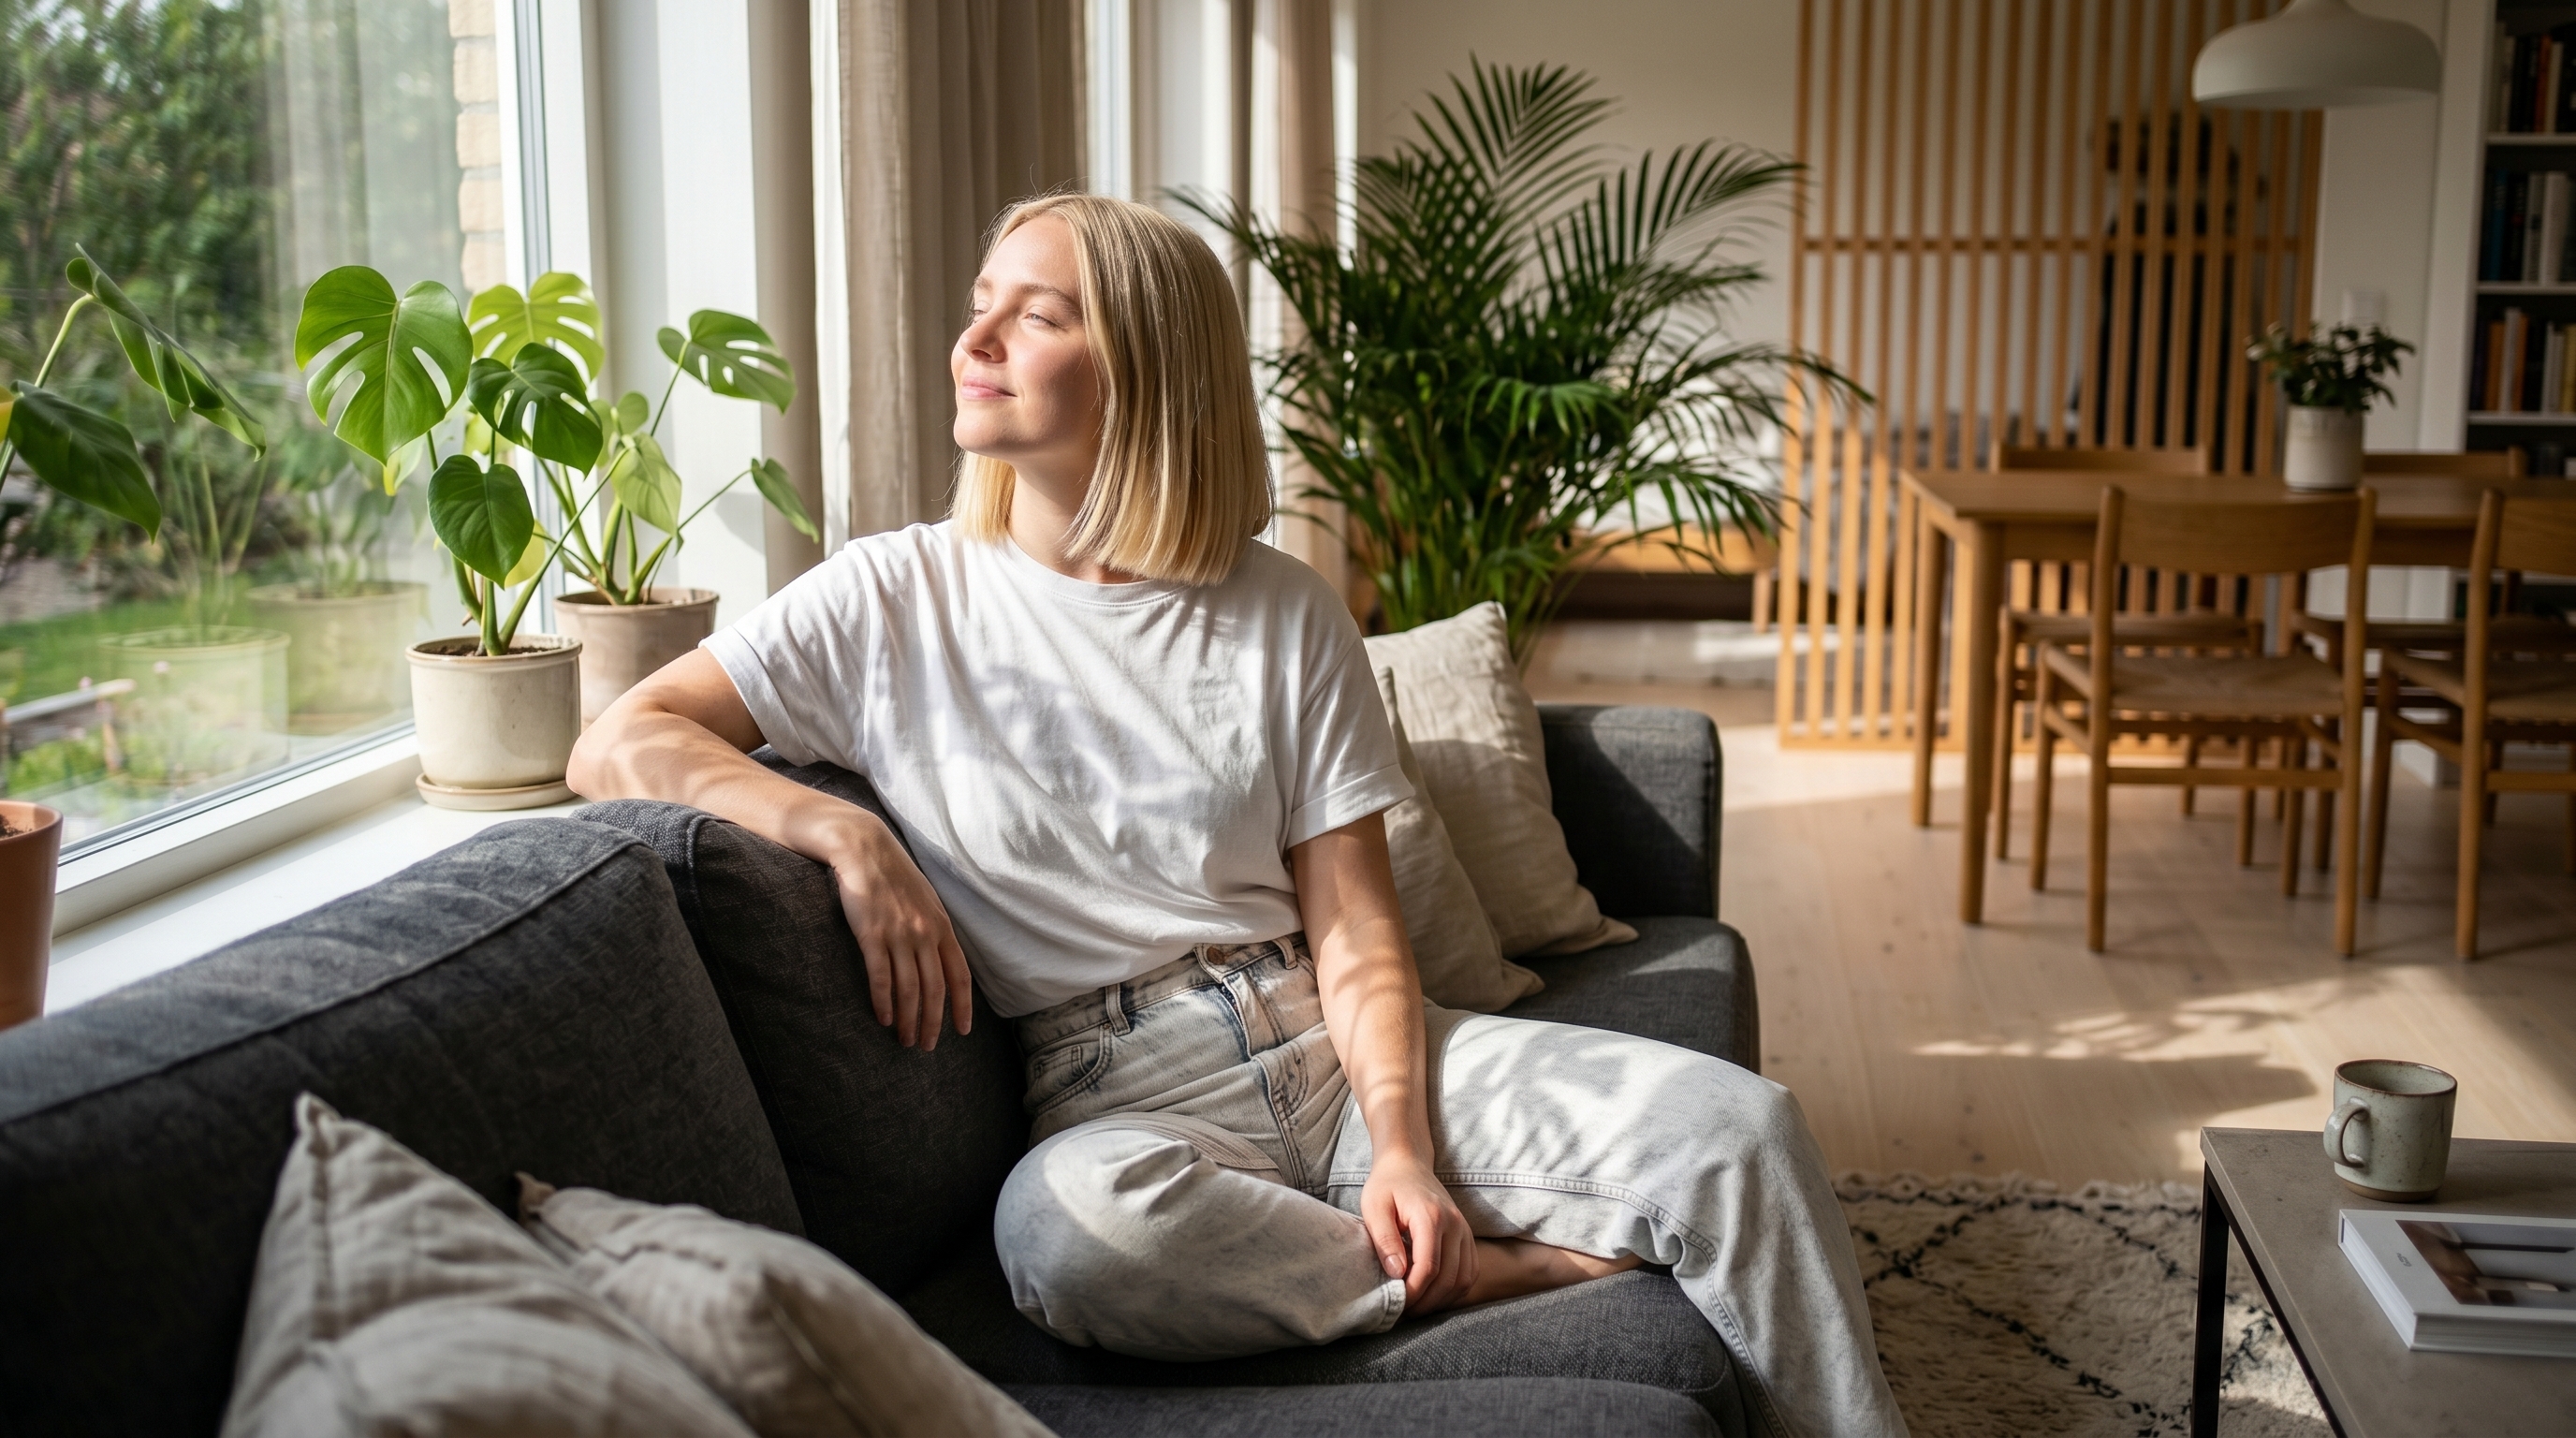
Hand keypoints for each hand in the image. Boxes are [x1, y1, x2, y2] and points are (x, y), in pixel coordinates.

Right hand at [827, 813, 972, 1050]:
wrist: (864, 850)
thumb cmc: (894, 877)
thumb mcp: (927, 901)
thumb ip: (935, 930)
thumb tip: (943, 960)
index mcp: (942, 927)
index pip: (959, 976)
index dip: (962, 1006)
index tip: (962, 1031)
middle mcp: (925, 934)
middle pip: (935, 989)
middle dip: (932, 1022)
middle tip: (926, 1046)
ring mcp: (899, 935)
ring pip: (909, 989)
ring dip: (908, 1019)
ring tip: (905, 1039)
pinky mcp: (872, 935)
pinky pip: (881, 977)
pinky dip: (883, 1002)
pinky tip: (883, 1019)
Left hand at [1360, 1152, 1474, 1313]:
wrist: (1408, 1164)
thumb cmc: (1386, 1186)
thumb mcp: (1374, 1208)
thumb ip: (1385, 1240)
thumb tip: (1397, 1274)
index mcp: (1431, 1217)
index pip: (1428, 1268)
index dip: (1413, 1292)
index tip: (1396, 1304)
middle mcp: (1455, 1224)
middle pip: (1448, 1278)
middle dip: (1426, 1302)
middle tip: (1404, 1311)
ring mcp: (1465, 1230)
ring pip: (1463, 1279)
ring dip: (1442, 1299)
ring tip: (1418, 1306)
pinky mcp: (1467, 1236)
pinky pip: (1470, 1272)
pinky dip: (1455, 1289)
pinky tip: (1434, 1294)